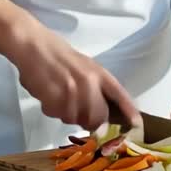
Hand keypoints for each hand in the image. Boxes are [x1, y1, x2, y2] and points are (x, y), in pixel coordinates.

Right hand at [10, 27, 141, 131]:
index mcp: (99, 73)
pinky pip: (56, 115)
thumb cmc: (58, 54)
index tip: (136, 125)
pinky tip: (47, 94)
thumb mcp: (84, 66)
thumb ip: (94, 86)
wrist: (33, 45)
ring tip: (58, 95)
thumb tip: (101, 113)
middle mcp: (89, 83)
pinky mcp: (54, 98)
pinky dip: (51, 109)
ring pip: (74, 119)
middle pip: (97, 118)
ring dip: (66, 113)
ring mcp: (72, 92)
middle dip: (89, 121)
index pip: (119, 95)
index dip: (129, 111)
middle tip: (77, 110)